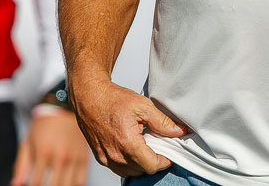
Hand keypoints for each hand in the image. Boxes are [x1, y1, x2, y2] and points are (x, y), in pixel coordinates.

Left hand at [11, 107, 90, 185]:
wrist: (63, 110)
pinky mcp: (84, 158)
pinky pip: (81, 181)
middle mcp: (60, 156)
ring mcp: (74, 157)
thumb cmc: (42, 128)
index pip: (36, 183)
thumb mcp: (27, 143)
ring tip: (54, 184)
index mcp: (44, 152)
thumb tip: (16, 184)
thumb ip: (21, 165)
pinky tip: (66, 184)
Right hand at [70, 76, 187, 176]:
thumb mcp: (142, 105)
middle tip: (156, 145)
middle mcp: (116, 156)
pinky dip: (128, 163)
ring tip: (143, 145)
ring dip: (140, 163)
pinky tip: (131, 148)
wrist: (89, 96)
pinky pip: (119, 169)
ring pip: (131, 172)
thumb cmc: (113, 99)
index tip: (168, 151)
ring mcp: (106, 158)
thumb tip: (179, 131)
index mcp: (128, 145)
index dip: (164, 160)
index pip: (152, 166)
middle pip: (143, 170)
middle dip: (153, 160)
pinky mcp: (100, 157)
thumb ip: (162, 122)